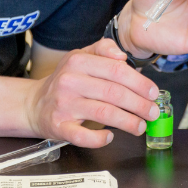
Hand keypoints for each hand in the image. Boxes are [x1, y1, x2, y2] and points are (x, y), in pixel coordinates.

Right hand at [25, 38, 160, 147]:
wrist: (34, 103)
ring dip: (128, 122)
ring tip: (141, 126)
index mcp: (78, 62)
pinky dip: (100, 138)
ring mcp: (64, 105)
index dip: (139, 82)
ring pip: (104, 113)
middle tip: (153, 112)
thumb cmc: (66, 80)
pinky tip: (110, 137)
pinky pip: (83, 136)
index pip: (116, 70)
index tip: (153, 92)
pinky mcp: (58, 126)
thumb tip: (122, 56)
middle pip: (114, 93)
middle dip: (139, 104)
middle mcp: (70, 82)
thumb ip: (103, 49)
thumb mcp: (81, 56)